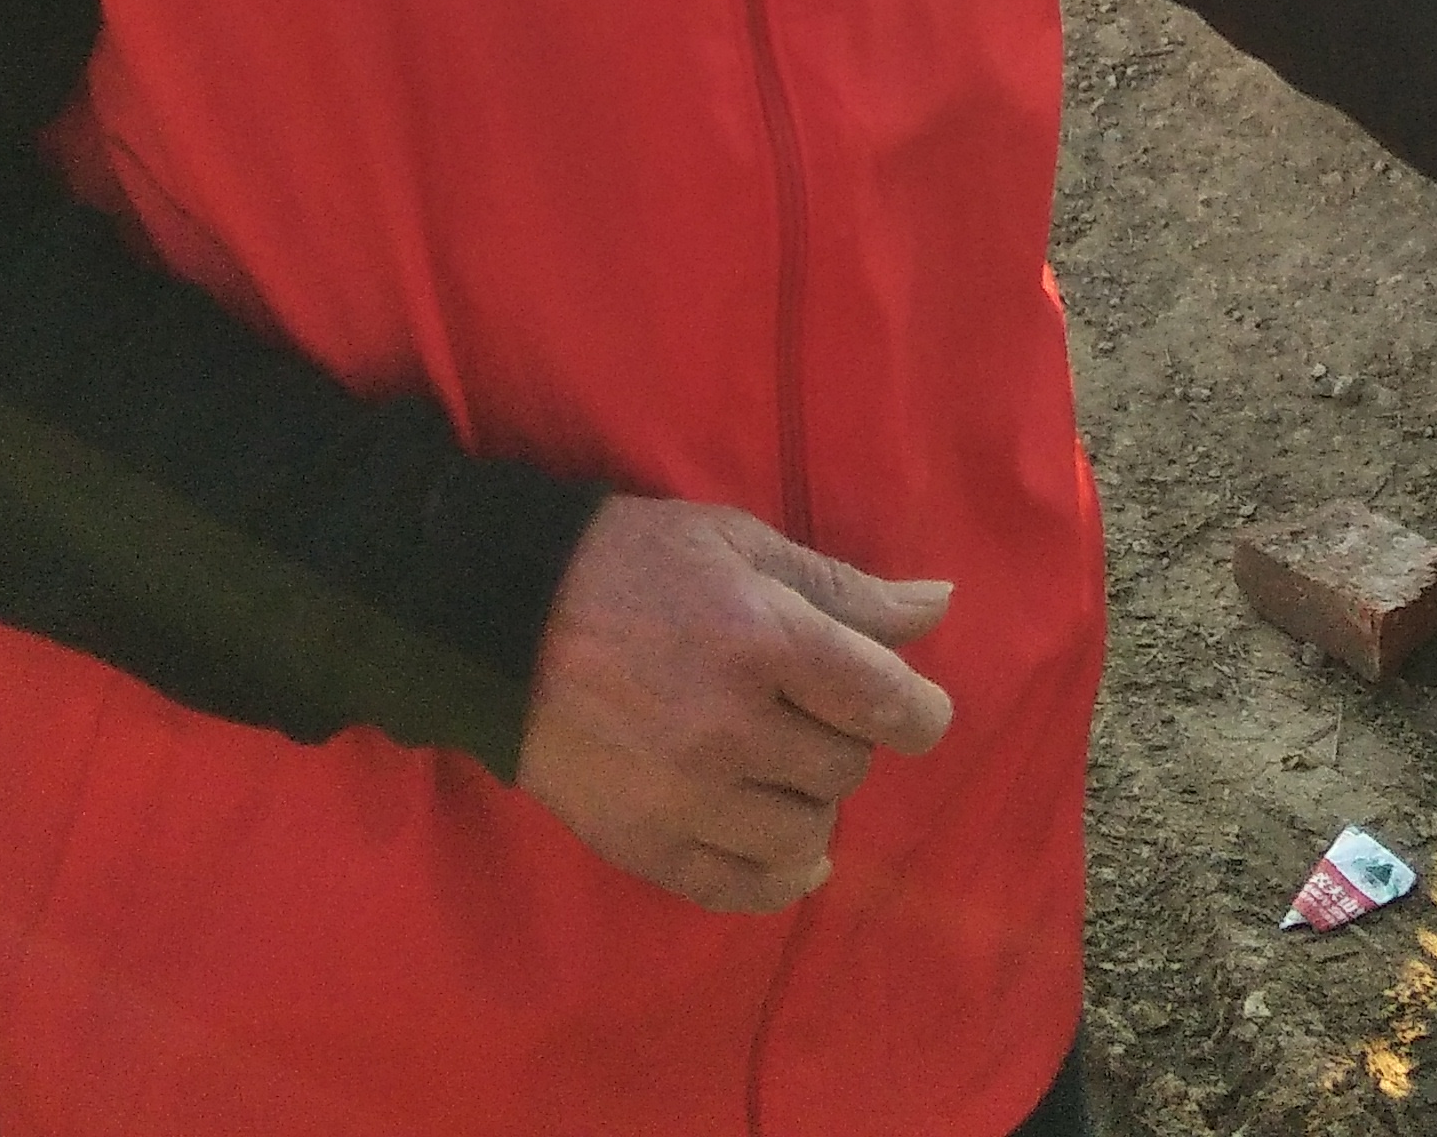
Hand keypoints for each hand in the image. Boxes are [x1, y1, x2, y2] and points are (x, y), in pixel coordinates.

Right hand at [515, 498, 955, 911]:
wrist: (497, 622)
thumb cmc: (635, 563)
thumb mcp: (743, 546)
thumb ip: (845, 589)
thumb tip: (939, 607)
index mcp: (763, 639)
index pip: (886, 702)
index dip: (920, 711)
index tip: (909, 707)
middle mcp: (730, 728)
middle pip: (848, 767)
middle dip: (847, 738)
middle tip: (810, 711)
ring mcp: (684, 796)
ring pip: (806, 833)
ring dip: (812, 802)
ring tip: (783, 766)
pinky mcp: (643, 845)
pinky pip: (743, 890)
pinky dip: (780, 876)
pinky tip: (786, 847)